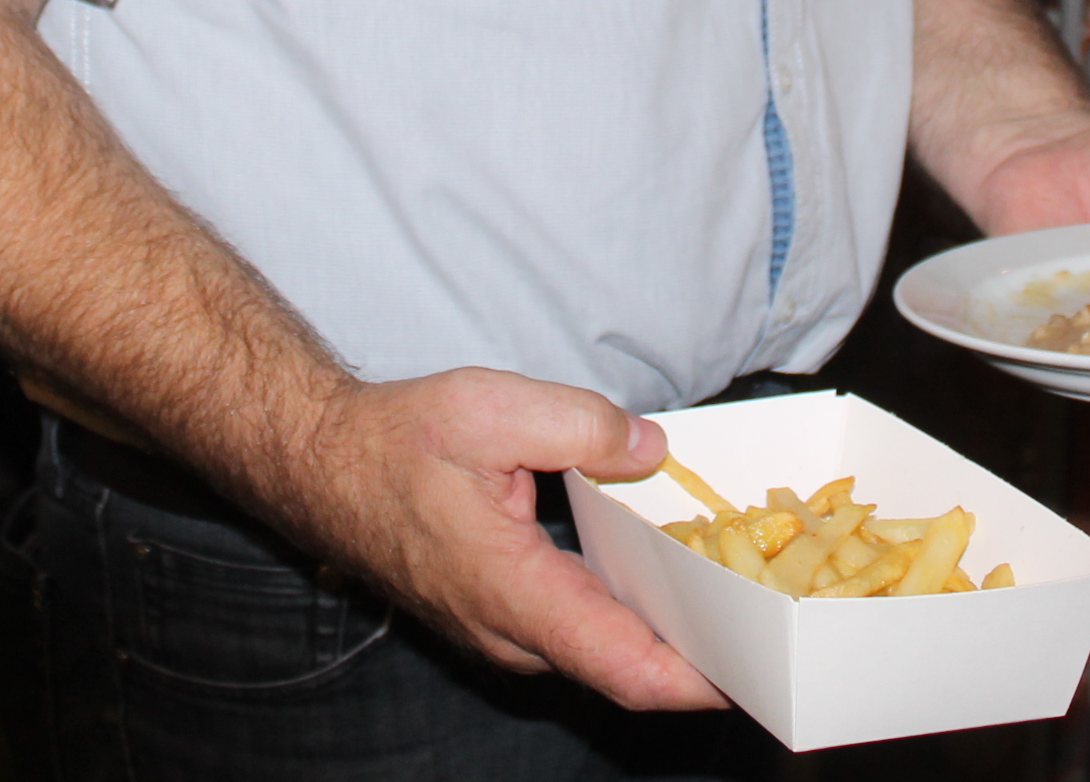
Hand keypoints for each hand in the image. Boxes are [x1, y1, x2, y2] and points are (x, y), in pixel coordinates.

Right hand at [270, 368, 726, 711]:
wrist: (319, 463)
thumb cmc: (394, 441)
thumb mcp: (491, 407)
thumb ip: (581, 425)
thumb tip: (651, 449)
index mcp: (516, 594)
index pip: (624, 667)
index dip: (698, 680)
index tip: (758, 673)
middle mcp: (512, 631)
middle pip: (625, 668)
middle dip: (700, 651)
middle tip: (770, 612)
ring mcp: (502, 629)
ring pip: (601, 649)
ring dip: (664, 630)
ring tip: (733, 586)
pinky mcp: (498, 612)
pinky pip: (577, 627)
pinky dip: (627, 609)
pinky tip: (663, 565)